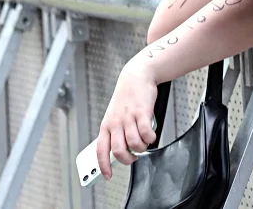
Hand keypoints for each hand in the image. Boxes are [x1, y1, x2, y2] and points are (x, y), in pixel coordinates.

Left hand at [96, 52, 158, 177]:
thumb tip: (119, 151)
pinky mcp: (142, 113)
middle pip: (119, 151)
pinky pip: (146, 134)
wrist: (137, 77)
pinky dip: (150, 138)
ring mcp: (128, 118)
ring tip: (144, 143)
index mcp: (106, 125)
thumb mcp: (115, 115)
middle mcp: (116, 122)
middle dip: (128, 159)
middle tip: (134, 156)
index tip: (107, 176)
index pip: (101, 150)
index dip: (103, 166)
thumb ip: (116, 132)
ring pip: (134, 144)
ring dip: (142, 148)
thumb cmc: (127, 97)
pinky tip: (151, 135)